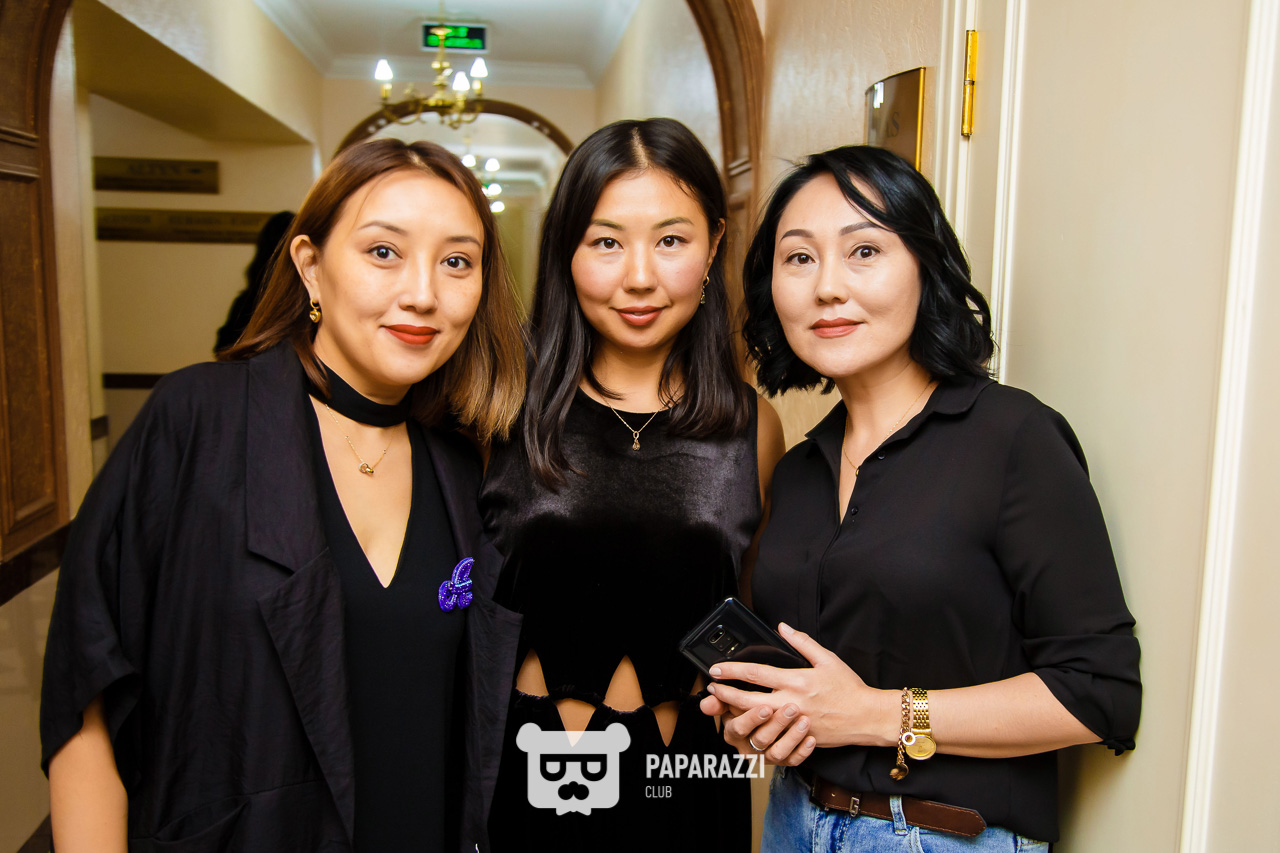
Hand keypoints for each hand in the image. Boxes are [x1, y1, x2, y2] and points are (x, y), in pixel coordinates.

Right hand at [699, 691, 815, 764]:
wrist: (769, 723)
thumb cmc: (750, 709)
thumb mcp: (732, 704)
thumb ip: (720, 702)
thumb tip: (706, 704)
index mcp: (734, 732)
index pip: (739, 728)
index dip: (751, 718)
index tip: (765, 706)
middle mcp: (749, 747)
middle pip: (761, 739)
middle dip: (776, 723)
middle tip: (791, 708)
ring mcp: (767, 756)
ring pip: (778, 752)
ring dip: (792, 737)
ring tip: (804, 721)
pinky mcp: (783, 761)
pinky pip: (793, 761)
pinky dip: (803, 751)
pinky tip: (811, 738)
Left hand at [705, 622, 897, 751]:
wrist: (866, 716)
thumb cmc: (848, 688)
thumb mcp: (827, 659)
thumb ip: (802, 642)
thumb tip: (783, 628)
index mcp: (796, 680)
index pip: (756, 673)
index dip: (733, 670)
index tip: (717, 668)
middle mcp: (791, 702)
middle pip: (749, 700)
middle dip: (726, 694)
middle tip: (711, 688)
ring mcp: (794, 723)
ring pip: (756, 722)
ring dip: (736, 714)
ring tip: (723, 706)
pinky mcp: (798, 738)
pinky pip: (770, 737)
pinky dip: (755, 732)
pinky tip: (746, 726)